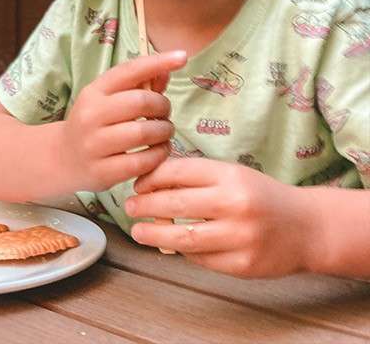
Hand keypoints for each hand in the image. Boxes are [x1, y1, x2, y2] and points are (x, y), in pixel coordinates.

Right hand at [60, 51, 186, 192]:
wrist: (62, 158)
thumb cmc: (94, 123)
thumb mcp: (108, 99)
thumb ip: (138, 85)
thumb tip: (167, 69)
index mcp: (94, 91)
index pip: (129, 70)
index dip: (158, 62)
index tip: (182, 56)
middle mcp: (91, 115)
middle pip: (141, 102)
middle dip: (163, 106)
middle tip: (164, 113)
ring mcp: (95, 145)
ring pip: (144, 133)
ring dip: (164, 132)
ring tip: (164, 133)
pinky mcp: (102, 172)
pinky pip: (142, 162)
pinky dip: (159, 155)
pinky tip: (159, 151)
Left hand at [125, 158, 313, 277]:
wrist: (306, 227)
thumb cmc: (260, 196)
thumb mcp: (232, 174)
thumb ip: (196, 178)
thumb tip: (150, 182)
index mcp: (230, 175)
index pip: (177, 172)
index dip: (151, 177)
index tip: (137, 184)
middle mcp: (234, 204)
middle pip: (175, 204)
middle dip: (145, 205)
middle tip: (129, 207)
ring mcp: (239, 237)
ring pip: (183, 237)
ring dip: (154, 235)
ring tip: (138, 231)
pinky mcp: (242, 265)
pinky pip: (201, 259)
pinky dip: (183, 252)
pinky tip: (173, 246)